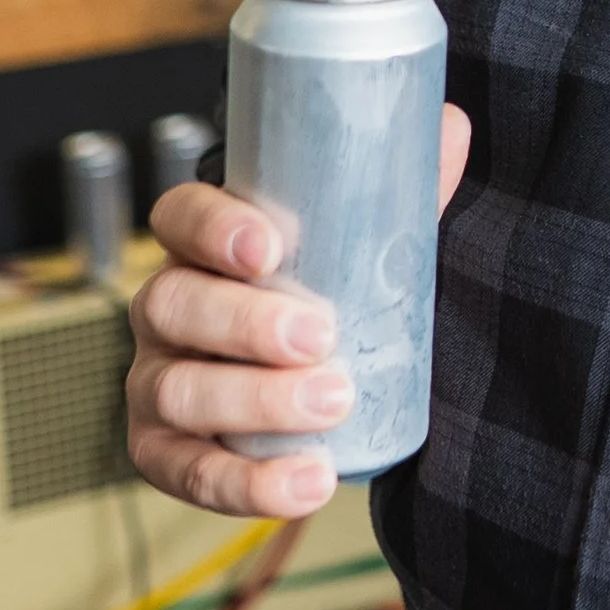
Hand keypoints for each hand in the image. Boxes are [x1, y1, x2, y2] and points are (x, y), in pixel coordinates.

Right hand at [125, 107, 471, 521]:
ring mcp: (158, 382)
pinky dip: (245, 485)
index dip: (212, 228)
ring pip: (177, 390)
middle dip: (244, 324)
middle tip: (321, 337)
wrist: (328, 379)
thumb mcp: (364, 238)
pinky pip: (188, 473)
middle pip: (171, 305)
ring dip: (254, 402)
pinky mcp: (166, 452)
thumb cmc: (334, 292)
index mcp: (201, 244)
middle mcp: (165, 308)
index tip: (268, 247)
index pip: (179, 216)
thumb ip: (402, 185)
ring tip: (332, 403)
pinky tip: (307, 482)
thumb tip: (452, 125)